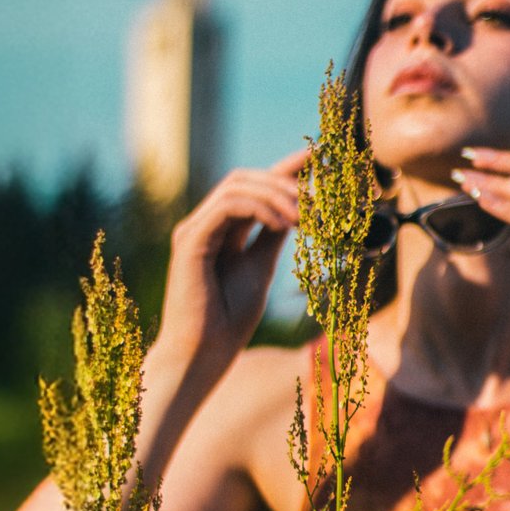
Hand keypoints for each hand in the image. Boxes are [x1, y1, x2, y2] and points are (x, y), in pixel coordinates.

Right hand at [158, 150, 306, 374]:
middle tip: (318, 195)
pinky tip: (283, 224)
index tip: (319, 156)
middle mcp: (205, 224)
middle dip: (283, 178)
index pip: (255, 188)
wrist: (203, 354)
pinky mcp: (190, 240)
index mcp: (222, 231)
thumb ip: (271, 236)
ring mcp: (194, 230)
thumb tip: (295, 209)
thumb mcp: (260, 268)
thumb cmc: (228, 321)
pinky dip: (259, 207)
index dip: (285, 168)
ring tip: (305, 216)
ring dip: (276, 194)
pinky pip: (226, 206)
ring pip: (236, 186)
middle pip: (244, 179)